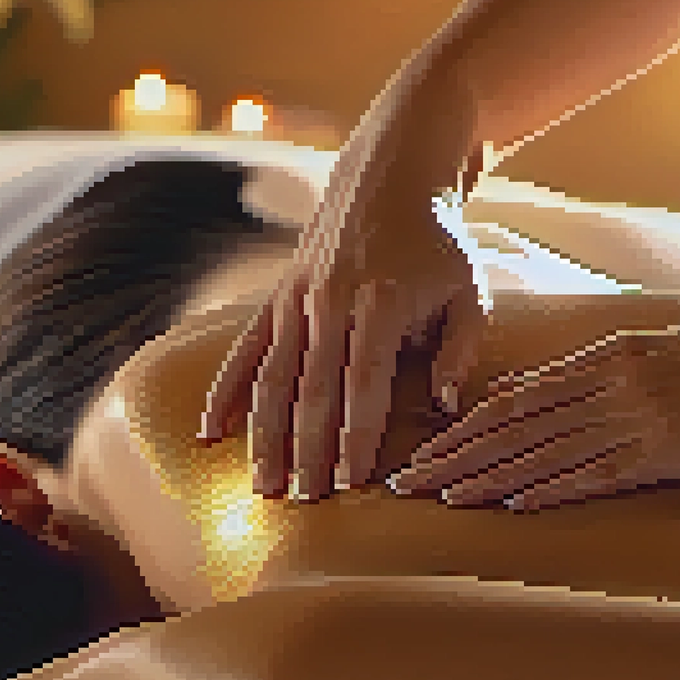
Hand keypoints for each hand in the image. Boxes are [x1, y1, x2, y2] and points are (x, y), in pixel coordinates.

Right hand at [198, 178, 486, 501]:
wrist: (391, 175)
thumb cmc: (439, 243)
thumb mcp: (469, 290)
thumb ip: (460, 350)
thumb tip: (441, 406)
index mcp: (381, 303)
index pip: (365, 384)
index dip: (356, 436)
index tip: (350, 483)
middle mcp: (331, 300)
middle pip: (313, 389)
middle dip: (307, 451)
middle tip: (302, 504)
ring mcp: (298, 297)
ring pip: (273, 376)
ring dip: (265, 435)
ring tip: (263, 486)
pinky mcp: (279, 294)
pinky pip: (246, 348)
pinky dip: (227, 391)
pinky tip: (210, 433)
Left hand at [389, 319, 679, 510]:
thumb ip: (624, 364)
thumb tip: (569, 387)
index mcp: (618, 354)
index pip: (524, 395)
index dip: (468, 425)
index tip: (429, 449)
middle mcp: (617, 381)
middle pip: (515, 422)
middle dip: (453, 454)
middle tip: (402, 482)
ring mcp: (641, 415)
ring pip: (541, 450)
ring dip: (481, 477)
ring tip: (433, 499)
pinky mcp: (671, 450)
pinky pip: (596, 474)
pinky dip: (547, 490)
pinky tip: (507, 507)